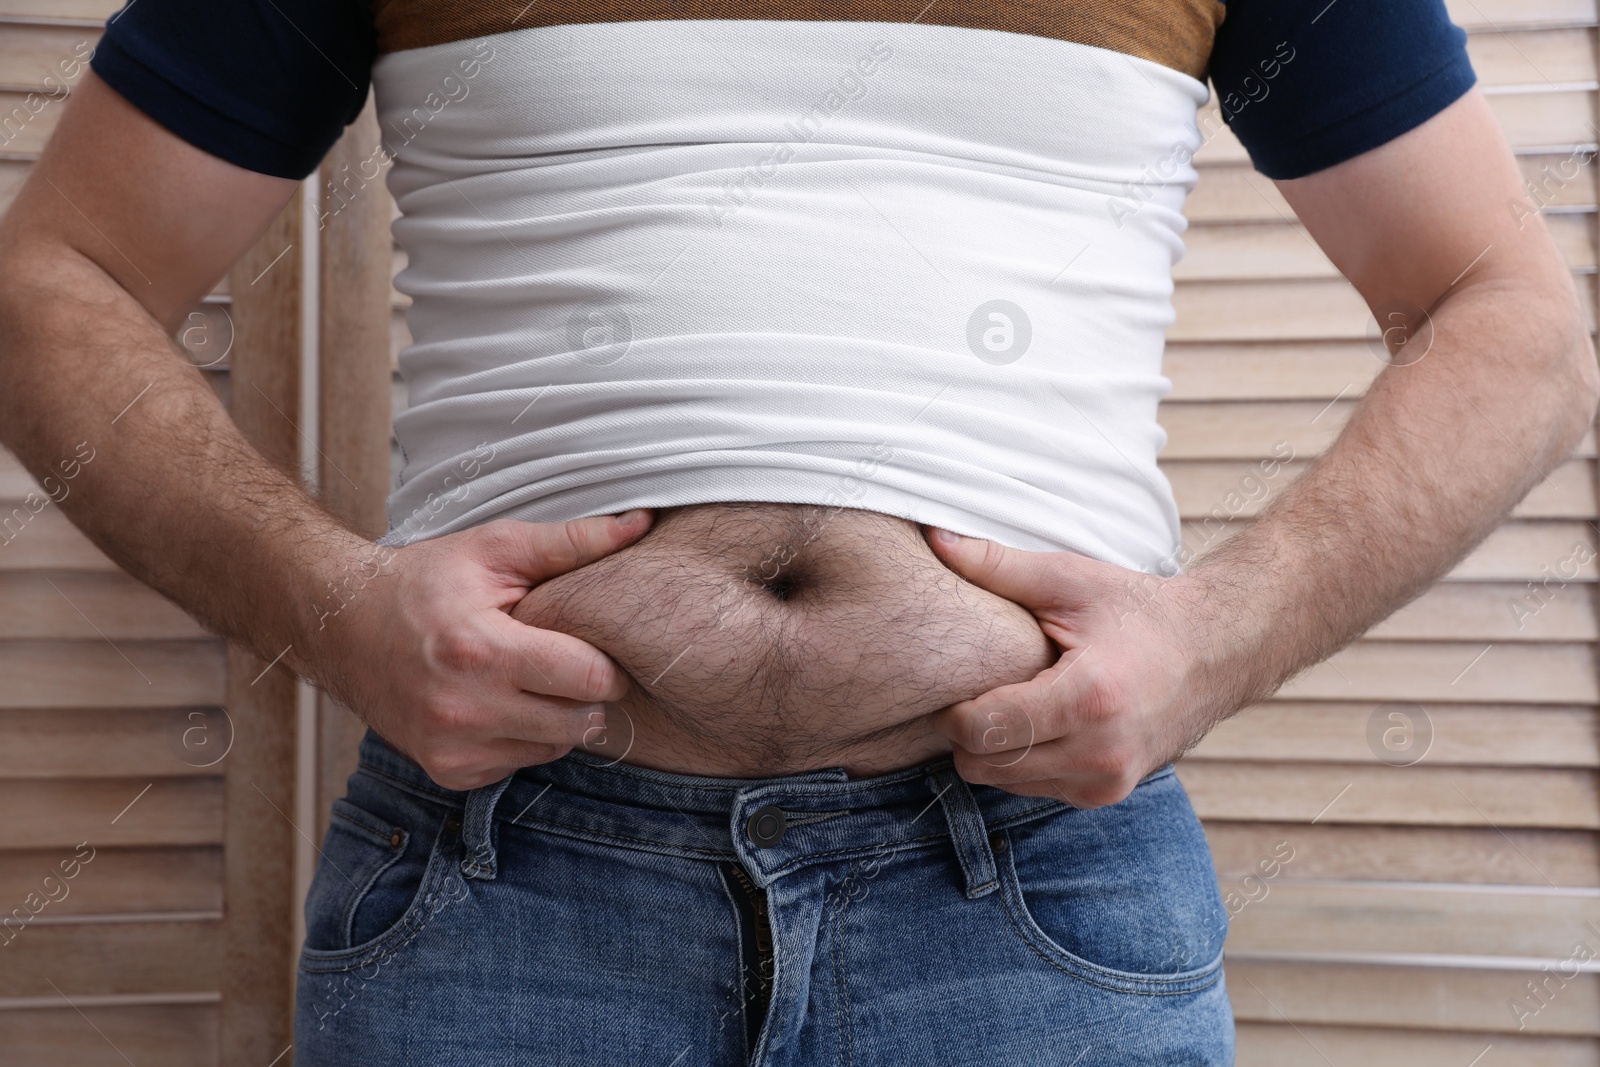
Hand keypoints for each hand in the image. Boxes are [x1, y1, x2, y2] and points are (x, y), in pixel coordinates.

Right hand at [309, 511, 652, 790]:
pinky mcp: (447, 771)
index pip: (589, 680)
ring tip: (533, 678)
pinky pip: (520, 764)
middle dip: (587, 694)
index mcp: (480, 651)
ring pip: (555, 749)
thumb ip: (572, 542)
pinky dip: (524, 738)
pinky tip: (503, 703)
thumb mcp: (495, 549)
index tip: (594, 646)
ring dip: (558, 718)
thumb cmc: (425, 581)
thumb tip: (641, 524)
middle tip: (568, 662)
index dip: (606, 663)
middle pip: (580, 722)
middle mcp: (464, 709)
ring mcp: (452, 747)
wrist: (342, 626)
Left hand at [925, 527, 1220, 808]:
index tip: (954, 682)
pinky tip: (1038, 722)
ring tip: (1011, 701)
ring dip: (994, 749)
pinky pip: (1035, 788)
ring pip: (1004, 784)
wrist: (1217, 651)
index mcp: (1088, 698)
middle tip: (976, 690)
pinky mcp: (1106, 794)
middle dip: (967, 731)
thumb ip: (997, 565)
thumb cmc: (1140, 611)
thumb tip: (934, 537)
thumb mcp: (1070, 579)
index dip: (952, 711)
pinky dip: (1024, 761)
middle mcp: (1099, 752)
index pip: (983, 731)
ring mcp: (1106, 781)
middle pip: (984, 765)